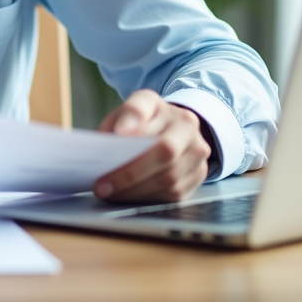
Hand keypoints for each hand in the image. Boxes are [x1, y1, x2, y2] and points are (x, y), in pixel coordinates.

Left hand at [93, 90, 210, 202]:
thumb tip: (118, 137)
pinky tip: (130, 196)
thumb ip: (118, 122)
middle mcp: (185, 124)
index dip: (130, 122)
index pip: (140, 109)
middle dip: (130, 173)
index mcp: (157, 105)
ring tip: (112, 194)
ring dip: (137, 191)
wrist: (169, 132)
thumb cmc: (138, 125)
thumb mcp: (122, 116)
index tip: (117, 135)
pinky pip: (174, 192)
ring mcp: (197, 149)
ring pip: (169, 177)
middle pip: (164, 150)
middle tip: (103, 187)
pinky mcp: (199, 173)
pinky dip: (149, 198)